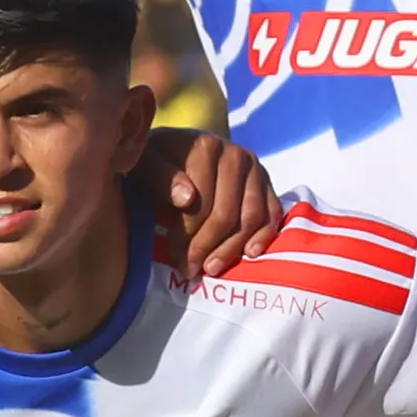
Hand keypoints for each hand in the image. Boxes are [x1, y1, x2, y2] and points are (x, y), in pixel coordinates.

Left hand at [143, 126, 283, 280]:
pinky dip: (264, 235)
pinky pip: (272, 212)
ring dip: (232, 248)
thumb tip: (187, 199)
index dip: (188, 234)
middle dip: (207, 246)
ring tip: (212, 268)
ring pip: (251, 217)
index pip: (202, 202)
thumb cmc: (155, 161)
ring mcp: (254, 168)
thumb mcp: (144, 163)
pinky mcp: (266, 181)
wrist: (174, 148)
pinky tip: (250, 254)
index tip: (174, 257)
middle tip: (191, 269)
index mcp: (205, 147)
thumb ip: (161, 177)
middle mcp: (235, 154)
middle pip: (227, 212)